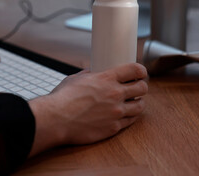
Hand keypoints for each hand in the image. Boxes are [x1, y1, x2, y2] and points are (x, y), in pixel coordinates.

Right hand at [28, 63, 147, 155]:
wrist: (56, 119)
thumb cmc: (62, 98)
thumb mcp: (76, 78)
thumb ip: (89, 74)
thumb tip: (94, 72)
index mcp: (106, 79)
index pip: (135, 70)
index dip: (141, 70)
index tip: (140, 72)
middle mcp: (115, 94)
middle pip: (142, 88)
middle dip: (141, 86)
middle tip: (137, 87)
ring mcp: (116, 112)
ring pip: (140, 106)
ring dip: (138, 103)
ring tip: (132, 102)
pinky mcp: (113, 127)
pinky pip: (130, 121)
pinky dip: (129, 116)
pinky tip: (124, 114)